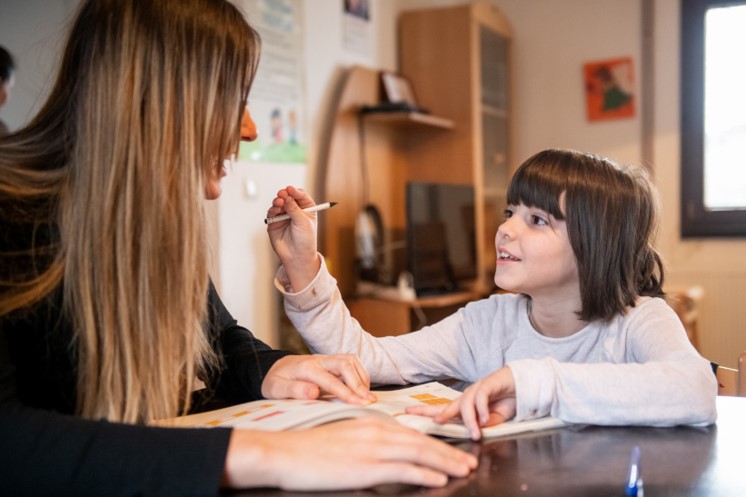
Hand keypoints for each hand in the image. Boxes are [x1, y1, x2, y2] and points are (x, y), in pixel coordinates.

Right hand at [222, 417, 478, 489]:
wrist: (286, 453)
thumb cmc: (310, 449)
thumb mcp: (344, 437)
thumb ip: (367, 441)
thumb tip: (386, 453)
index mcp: (371, 423)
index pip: (411, 433)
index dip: (435, 443)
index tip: (451, 450)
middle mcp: (377, 432)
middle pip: (421, 442)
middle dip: (448, 453)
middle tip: (469, 461)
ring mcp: (372, 449)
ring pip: (418, 454)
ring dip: (445, 463)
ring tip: (463, 470)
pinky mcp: (366, 467)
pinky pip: (403, 471)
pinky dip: (425, 474)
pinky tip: (439, 480)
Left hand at [262, 354, 376, 405]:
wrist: (276, 368)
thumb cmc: (276, 381)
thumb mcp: (275, 389)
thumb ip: (293, 390)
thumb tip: (314, 392)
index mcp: (306, 368)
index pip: (331, 380)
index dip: (347, 392)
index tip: (359, 404)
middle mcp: (319, 360)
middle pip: (345, 363)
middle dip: (359, 382)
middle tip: (369, 400)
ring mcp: (327, 359)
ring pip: (351, 360)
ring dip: (362, 377)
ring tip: (367, 396)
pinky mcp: (332, 361)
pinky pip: (351, 362)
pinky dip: (360, 374)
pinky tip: (361, 389)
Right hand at [266, 185, 319, 290]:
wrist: (297, 256)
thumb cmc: (305, 240)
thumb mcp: (303, 222)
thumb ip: (294, 209)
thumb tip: (286, 197)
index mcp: (306, 209)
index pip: (300, 196)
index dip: (295, 192)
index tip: (290, 189)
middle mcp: (294, 211)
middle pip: (288, 198)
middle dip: (284, 195)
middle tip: (282, 194)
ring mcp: (284, 216)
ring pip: (278, 204)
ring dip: (278, 201)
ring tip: (279, 203)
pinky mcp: (274, 223)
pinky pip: (272, 213)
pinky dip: (272, 210)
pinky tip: (275, 210)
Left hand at [405, 367, 516, 439]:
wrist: (524, 385)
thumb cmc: (508, 401)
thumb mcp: (495, 420)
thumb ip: (484, 426)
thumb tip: (475, 431)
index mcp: (466, 406)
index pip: (443, 411)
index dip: (426, 413)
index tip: (408, 414)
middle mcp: (467, 397)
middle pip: (447, 404)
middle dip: (433, 412)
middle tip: (420, 418)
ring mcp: (477, 389)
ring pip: (465, 404)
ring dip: (470, 420)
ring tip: (475, 433)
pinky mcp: (488, 383)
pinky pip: (481, 397)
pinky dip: (482, 408)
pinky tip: (486, 418)